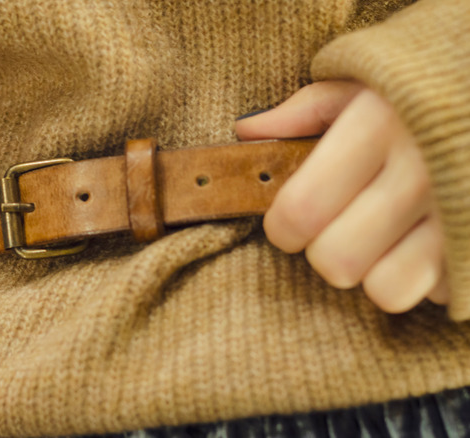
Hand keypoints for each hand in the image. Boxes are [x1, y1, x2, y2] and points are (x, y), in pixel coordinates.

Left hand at [236, 81, 447, 312]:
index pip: (298, 212)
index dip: (284, 227)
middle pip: (335, 262)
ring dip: (377, 272)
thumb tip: (248, 133)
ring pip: (386, 290)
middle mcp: (421, 175)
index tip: (293, 218)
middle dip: (327, 251)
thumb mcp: (370, 77)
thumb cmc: (431, 80)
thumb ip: (307, 108)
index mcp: (378, 126)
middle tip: (343, 226)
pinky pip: (438, 292)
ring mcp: (464, 215)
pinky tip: (433, 242)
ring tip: (388, 238)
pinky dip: (427, 277)